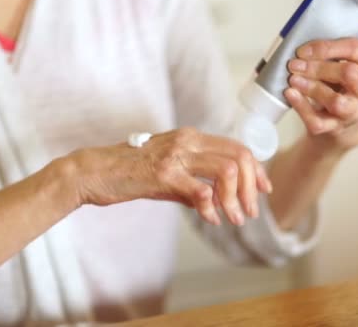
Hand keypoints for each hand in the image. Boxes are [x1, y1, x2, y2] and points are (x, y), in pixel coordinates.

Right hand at [62, 127, 271, 225]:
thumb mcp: (165, 173)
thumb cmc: (127, 172)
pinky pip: (201, 190)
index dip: (257, 169)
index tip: (264, 189)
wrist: (94, 171)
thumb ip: (191, 184)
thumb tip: (214, 202)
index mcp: (190, 138)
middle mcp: (187, 141)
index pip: (236, 147)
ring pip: (227, 171)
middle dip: (252, 187)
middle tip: (251, 211)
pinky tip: (210, 219)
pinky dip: (211, 208)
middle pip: (239, 157)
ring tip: (234, 219)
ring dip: (236, 199)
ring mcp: (176, 156)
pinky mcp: (163, 174)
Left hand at [284, 38, 357, 152]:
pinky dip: (302, 107)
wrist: (343, 124)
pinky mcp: (337, 129)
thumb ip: (330, 55)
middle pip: (349, 73)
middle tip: (295, 65)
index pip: (355, 49)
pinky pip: (318, 120)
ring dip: (311, 88)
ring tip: (293, 79)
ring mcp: (355, 112)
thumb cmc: (340, 87)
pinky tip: (290, 94)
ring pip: (336, 100)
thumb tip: (302, 50)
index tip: (303, 50)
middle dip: (318, 67)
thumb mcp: (342, 66)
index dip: (326, 48)